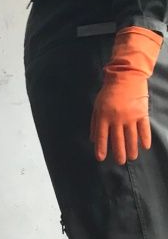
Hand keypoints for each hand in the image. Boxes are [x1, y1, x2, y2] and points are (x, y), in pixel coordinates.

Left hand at [91, 26, 160, 163]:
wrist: (126, 77)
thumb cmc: (109, 92)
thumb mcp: (97, 106)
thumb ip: (95, 123)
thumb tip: (93, 139)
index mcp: (104, 116)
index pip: (102, 137)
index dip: (101, 148)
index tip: (101, 159)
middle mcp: (117, 118)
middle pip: (118, 139)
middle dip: (119, 152)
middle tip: (120, 162)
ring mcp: (130, 116)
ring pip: (131, 137)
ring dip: (132, 149)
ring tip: (132, 158)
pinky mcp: (142, 113)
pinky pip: (144, 129)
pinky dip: (145, 138)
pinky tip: (145, 147)